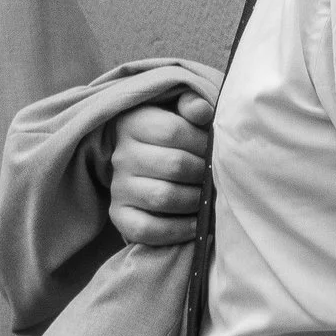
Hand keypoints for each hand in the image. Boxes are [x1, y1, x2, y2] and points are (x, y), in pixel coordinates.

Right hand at [108, 90, 212, 245]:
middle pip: (173, 165)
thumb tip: (202, 111)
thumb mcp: (179, 112)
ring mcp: (118, 187)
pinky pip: (147, 229)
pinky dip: (176, 230)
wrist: (148, 164)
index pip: (173, 131)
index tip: (215, 149)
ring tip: (208, 199)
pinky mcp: (119, 215)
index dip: (202, 142)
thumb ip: (191, 105)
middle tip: (216, 177)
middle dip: (204, 173)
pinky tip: (194, 224)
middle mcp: (121, 155)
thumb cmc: (173, 137)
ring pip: (162, 197)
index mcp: (133, 123)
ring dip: (195, 201)